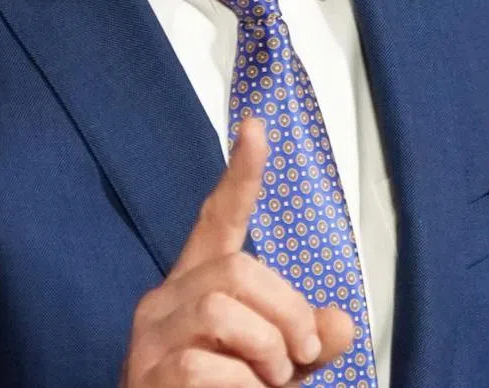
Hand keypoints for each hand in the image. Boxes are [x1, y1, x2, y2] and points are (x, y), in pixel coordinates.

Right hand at [120, 116, 355, 386]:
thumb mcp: (280, 362)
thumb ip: (310, 336)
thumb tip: (342, 325)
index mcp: (198, 283)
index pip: (218, 217)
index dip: (241, 174)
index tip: (255, 126)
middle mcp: (164, 301)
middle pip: (238, 268)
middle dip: (286, 312)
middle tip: (300, 355)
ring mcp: (149, 339)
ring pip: (221, 310)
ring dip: (266, 350)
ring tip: (270, 380)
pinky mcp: (146, 378)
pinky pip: (205, 367)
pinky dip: (243, 387)